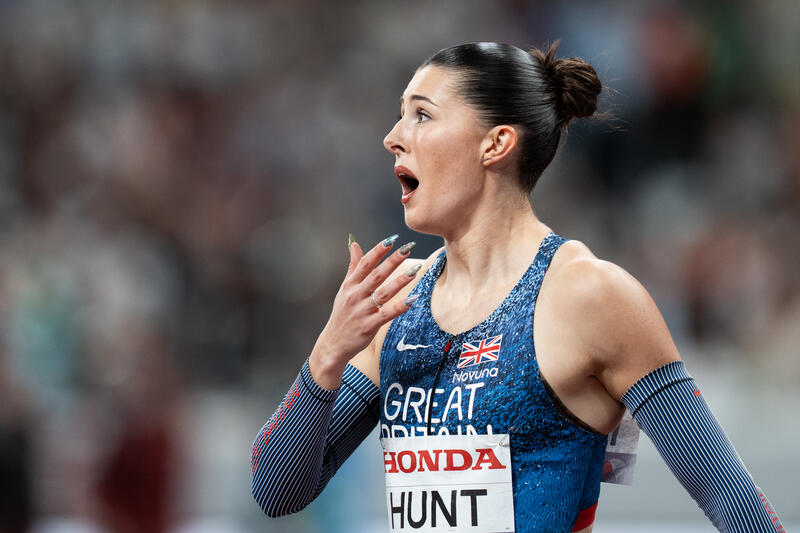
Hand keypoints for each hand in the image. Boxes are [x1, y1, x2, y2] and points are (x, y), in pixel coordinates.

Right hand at [310, 234, 419, 386]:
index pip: (365, 263)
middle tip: (407, 248)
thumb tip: (354, 243)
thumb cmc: (342, 314)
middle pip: (376, 275)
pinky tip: (412, 299)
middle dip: (392, 261)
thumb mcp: (344, 288)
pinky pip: (386, 314)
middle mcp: (355, 296)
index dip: (378, 251)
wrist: (333, 343)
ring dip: (399, 281)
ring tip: (415, 270)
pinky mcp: (368, 326)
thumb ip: (353, 266)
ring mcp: (362, 311)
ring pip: (383, 293)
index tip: (392, 239)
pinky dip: (400, 307)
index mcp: (350, 285)